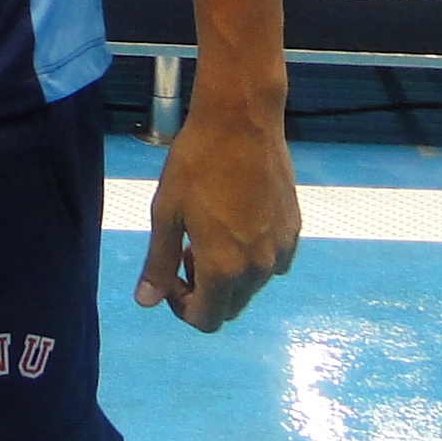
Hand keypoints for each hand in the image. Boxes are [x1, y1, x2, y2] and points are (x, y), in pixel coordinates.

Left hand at [134, 90, 298, 332]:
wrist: (242, 121)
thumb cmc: (196, 163)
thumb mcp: (167, 212)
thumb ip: (159, 262)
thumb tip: (147, 302)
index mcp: (224, 268)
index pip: (207, 319)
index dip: (182, 307)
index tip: (170, 278)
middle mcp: (259, 268)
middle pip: (232, 307)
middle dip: (205, 292)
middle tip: (186, 253)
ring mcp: (281, 249)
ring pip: (253, 285)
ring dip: (229, 275)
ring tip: (210, 234)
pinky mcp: (294, 229)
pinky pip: (273, 261)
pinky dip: (252, 257)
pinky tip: (238, 223)